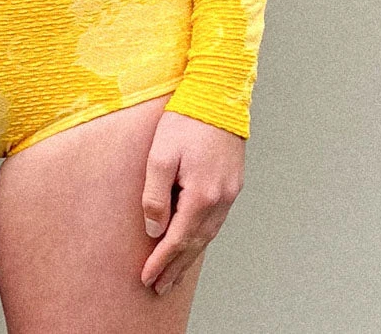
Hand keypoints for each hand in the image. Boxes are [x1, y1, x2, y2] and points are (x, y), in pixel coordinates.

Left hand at [140, 111, 244, 295]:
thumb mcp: (160, 155)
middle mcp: (221, 199)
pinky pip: (217, 219)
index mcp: (202, 195)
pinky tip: (194, 240)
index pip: (178, 240)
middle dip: (176, 267)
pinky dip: (203, 236)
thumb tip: (154, 230)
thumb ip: (155, 195)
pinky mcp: (233, 182)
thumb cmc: (186, 119)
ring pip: (208, 234)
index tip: (147, 278)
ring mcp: (230, 191)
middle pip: (195, 243)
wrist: (218, 94)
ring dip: (190, 255)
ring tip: (174, 272)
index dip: (161, 261)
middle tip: (159, 287)